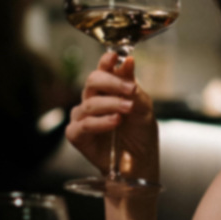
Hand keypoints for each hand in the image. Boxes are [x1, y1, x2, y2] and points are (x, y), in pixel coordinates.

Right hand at [65, 52, 158, 183]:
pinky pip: (83, 124)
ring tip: (127, 109)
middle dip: (111, 82)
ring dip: (111, 104)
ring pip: (90, 103)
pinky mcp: (77, 136)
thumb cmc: (141, 135)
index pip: (104, 69)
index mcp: (109, 90)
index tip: (115, 56)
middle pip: (92, 81)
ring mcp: (84, 118)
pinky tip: (114, 122)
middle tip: (130, 89)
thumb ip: (133, 86)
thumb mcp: (143, 107)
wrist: (140, 163)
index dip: (107, 61)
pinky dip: (100, 122)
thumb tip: (128, 61)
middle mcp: (94, 101)